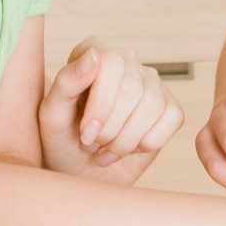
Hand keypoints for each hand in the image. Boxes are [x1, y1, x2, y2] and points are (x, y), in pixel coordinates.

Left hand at [40, 38, 183, 182]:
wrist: (81, 173)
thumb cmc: (63, 141)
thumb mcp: (52, 115)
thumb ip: (66, 83)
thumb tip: (93, 56)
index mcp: (96, 52)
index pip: (111, 62)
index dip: (101, 104)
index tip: (85, 132)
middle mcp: (128, 62)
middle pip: (132, 88)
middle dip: (110, 128)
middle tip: (93, 144)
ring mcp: (152, 84)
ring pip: (153, 105)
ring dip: (126, 140)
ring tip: (106, 149)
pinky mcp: (170, 107)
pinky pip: (172, 118)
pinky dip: (148, 143)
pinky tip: (129, 148)